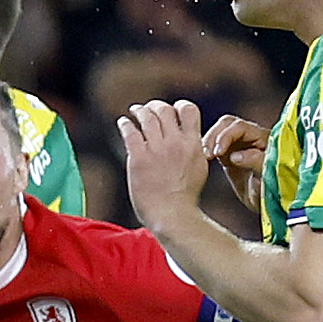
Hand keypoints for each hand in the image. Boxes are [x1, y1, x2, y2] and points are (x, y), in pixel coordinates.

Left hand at [119, 100, 212, 230]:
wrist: (173, 215)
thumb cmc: (185, 197)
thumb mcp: (199, 168)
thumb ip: (194, 149)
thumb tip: (190, 138)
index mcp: (193, 144)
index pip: (188, 109)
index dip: (178, 106)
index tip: (171, 110)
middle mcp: (175, 143)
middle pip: (164, 109)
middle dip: (156, 106)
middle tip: (149, 109)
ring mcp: (157, 149)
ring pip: (147, 117)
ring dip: (139, 111)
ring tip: (134, 111)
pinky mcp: (139, 158)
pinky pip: (130, 132)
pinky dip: (125, 124)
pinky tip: (123, 123)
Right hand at [204, 114, 270, 202]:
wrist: (272, 204)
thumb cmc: (275, 191)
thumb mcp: (269, 177)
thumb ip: (257, 162)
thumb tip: (235, 156)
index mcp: (264, 138)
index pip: (240, 127)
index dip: (226, 136)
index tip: (217, 153)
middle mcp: (251, 138)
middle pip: (227, 124)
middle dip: (214, 136)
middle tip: (206, 154)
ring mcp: (239, 146)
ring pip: (219, 133)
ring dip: (208, 143)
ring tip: (203, 158)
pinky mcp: (229, 156)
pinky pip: (215, 147)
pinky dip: (206, 151)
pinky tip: (203, 162)